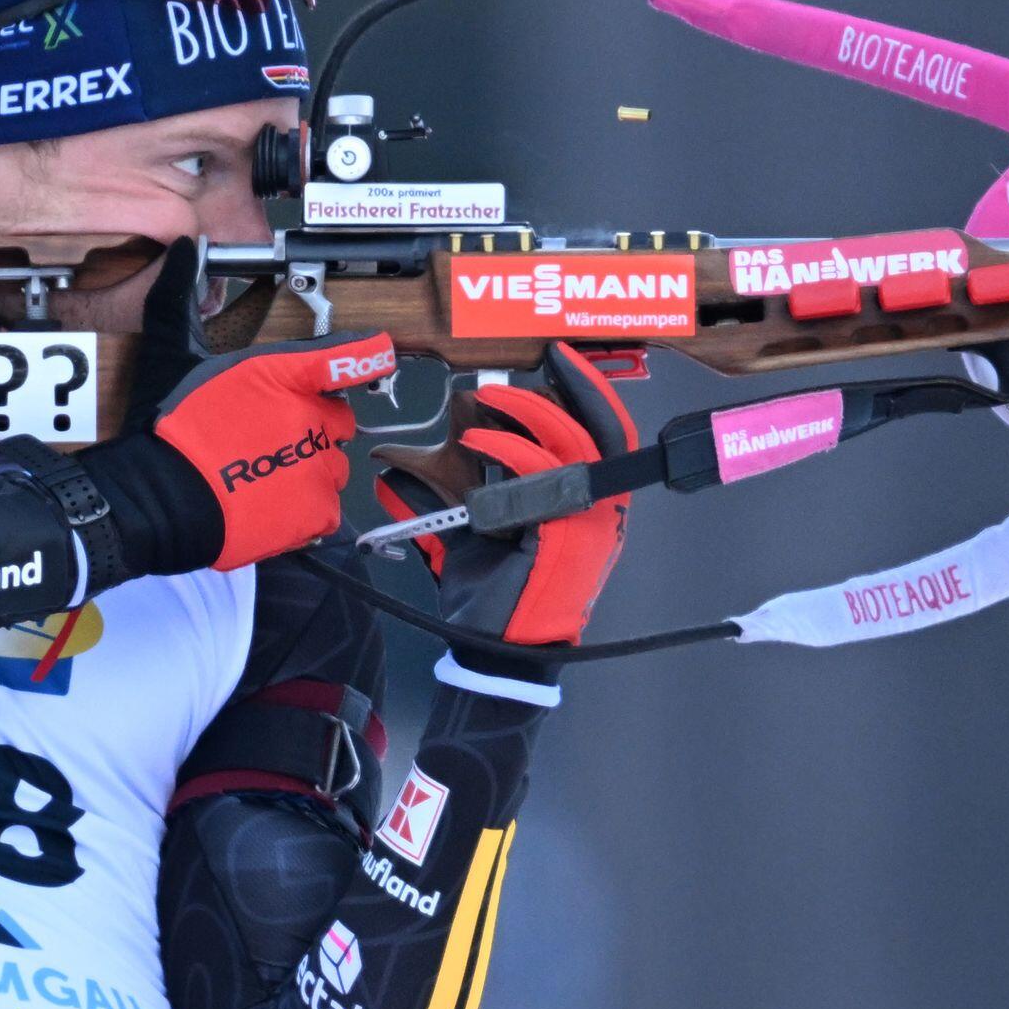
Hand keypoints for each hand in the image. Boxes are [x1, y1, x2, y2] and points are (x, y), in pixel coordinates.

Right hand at [78, 239, 394, 575]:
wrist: (156, 500)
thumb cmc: (166, 426)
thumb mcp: (168, 352)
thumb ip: (182, 297)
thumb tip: (185, 247)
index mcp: (280, 373)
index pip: (343, 357)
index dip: (367, 354)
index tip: (383, 351)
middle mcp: (309, 416)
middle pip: (338, 418)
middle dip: (313, 425)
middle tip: (268, 438)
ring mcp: (317, 465)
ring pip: (333, 465)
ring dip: (308, 470)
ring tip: (261, 477)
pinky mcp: (316, 511)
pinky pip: (327, 509)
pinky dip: (305, 511)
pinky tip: (268, 506)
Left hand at [374, 343, 636, 656]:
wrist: (496, 651)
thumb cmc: (493, 592)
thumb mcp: (471, 529)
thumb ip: (452, 491)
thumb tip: (402, 460)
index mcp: (588, 503)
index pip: (606, 435)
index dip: (589, 392)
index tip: (559, 357)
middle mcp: (599, 510)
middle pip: (600, 430)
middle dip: (569, 387)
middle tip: (534, 364)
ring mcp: (587, 525)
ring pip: (571, 446)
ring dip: (525, 414)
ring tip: (483, 405)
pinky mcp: (565, 538)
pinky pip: (542, 479)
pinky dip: (508, 452)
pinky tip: (476, 441)